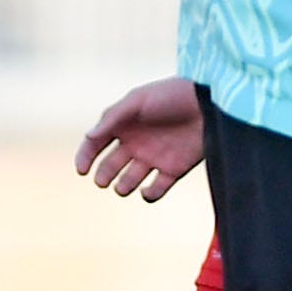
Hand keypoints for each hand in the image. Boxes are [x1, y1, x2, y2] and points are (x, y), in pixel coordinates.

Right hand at [74, 79, 203, 199]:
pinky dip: (148, 194)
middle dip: (104, 175)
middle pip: (111, 165)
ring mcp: (154, 156)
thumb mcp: (138, 100)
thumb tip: (89, 137)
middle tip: (102, 181)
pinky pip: (156, 188)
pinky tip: (145, 190)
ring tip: (122, 186)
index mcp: (124, 125)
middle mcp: (136, 142)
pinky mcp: (173, 169)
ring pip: (130, 179)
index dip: (85, 157)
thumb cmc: (172, 95)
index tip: (82, 170)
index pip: (96, 144)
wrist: (209, 104)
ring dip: (122, 186)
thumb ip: (112, 118)